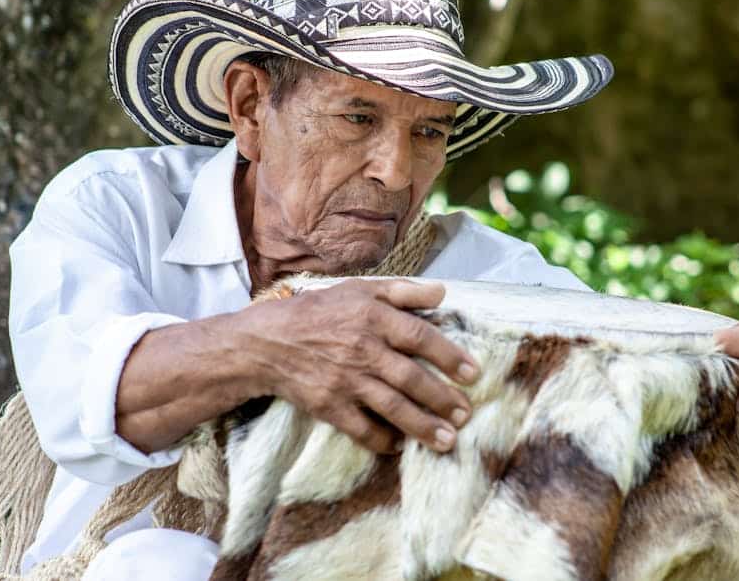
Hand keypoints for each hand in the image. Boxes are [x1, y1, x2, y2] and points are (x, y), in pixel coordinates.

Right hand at [232, 278, 478, 454]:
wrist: (266, 343)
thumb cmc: (318, 312)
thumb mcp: (358, 290)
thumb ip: (401, 291)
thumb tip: (442, 293)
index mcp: (372, 318)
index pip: (419, 337)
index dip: (449, 356)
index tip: (472, 373)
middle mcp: (361, 349)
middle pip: (411, 377)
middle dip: (442, 399)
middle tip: (465, 414)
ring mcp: (345, 381)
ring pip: (392, 407)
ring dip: (423, 426)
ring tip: (447, 440)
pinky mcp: (328, 406)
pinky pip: (361, 429)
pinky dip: (383, 441)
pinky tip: (401, 447)